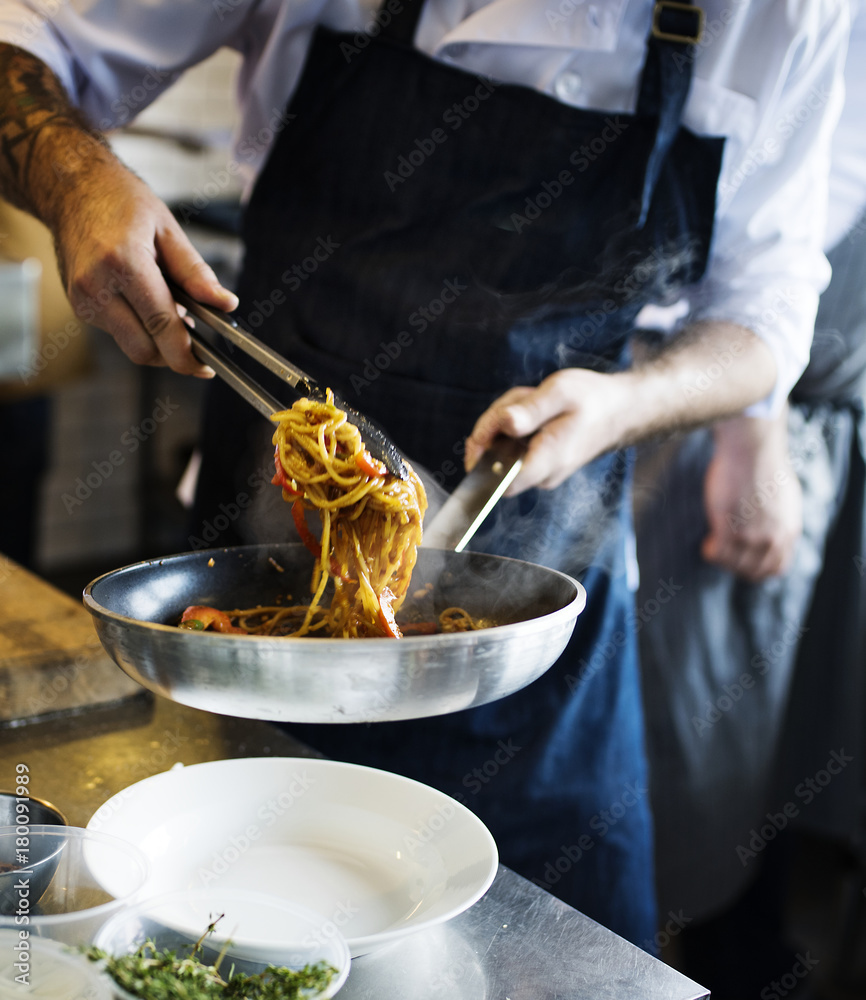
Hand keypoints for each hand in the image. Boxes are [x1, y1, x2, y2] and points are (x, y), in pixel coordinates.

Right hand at [53, 159, 237, 375]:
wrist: (71, 189)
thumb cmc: (121, 202)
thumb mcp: (168, 229)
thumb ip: (196, 273)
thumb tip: (225, 304)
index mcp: (123, 263)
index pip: (161, 325)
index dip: (187, 354)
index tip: (206, 367)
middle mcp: (97, 286)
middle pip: (143, 349)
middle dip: (173, 354)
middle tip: (196, 342)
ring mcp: (83, 299)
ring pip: (131, 346)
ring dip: (157, 341)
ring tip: (170, 310)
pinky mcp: (79, 307)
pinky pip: (118, 334)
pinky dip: (140, 329)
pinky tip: (147, 304)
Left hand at [464, 368, 635, 493]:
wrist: (620, 409)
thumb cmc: (592, 399)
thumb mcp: (560, 392)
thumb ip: (529, 410)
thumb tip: (503, 425)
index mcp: (547, 460)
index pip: (499, 481)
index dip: (482, 455)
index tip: (486, 429)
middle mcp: (542, 475)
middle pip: (494, 459)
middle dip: (496, 425)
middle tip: (522, 399)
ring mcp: (541, 472)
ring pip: (501, 450)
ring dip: (507, 421)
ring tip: (534, 400)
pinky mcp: (539, 464)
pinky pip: (513, 447)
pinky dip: (516, 426)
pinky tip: (535, 410)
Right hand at [701, 410, 802, 580]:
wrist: (752, 450)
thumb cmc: (765, 464)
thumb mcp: (786, 498)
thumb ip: (780, 519)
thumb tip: (773, 526)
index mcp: (788, 531)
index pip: (775, 568)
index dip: (757, 568)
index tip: (744, 558)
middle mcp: (772, 538)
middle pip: (752, 571)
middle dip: (736, 566)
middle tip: (724, 552)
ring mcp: (751, 536)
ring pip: (733, 565)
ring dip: (722, 559)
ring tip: (714, 544)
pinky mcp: (730, 528)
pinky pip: (718, 554)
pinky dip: (711, 552)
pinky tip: (708, 541)